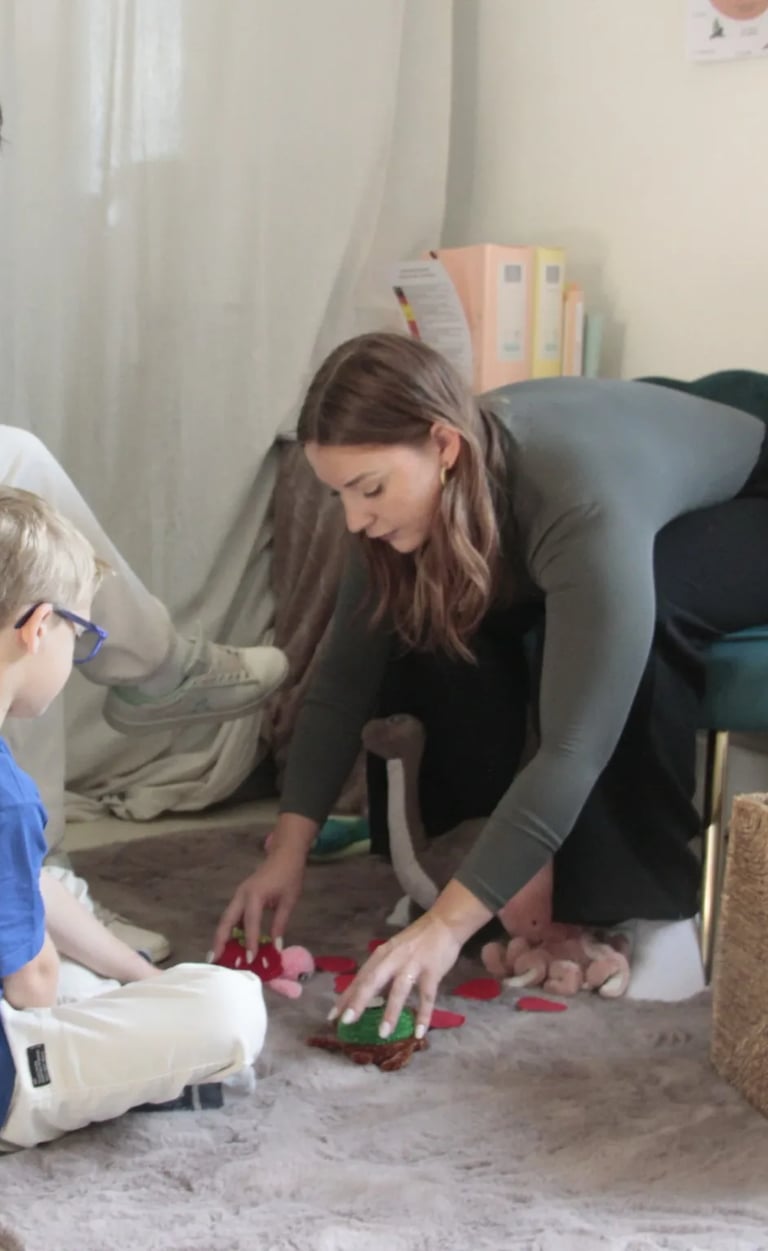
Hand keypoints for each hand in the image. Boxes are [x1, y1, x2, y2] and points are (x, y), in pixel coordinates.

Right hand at [212, 841, 305, 961]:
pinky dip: (229, 929)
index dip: (250, 942)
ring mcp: (238, 895)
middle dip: (220, 940)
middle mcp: (241, 895)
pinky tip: (230, 943)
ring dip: (221, 936)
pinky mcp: (240, 897)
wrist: (285, 855)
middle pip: (226, 921)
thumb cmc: (289, 876)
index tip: (249, 959)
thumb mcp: (288, 901)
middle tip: (214, 960)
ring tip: (218, 956)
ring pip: (226, 919)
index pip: (250, 923)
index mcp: (254, 895)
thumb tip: (276, 947)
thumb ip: (280, 923)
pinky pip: (232, 915)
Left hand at [330, 910, 462, 1041]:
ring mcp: (413, 964)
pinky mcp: (432, 971)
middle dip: (358, 1001)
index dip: (346, 997)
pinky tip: (419, 1032)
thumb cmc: (416, 941)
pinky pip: (427, 996)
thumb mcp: (394, 952)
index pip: (360, 978)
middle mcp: (393, 959)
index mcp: (382, 955)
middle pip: (372, 981)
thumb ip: (382, 973)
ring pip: (398, 990)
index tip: (332, 1016)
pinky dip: (424, 1015)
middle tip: (346, 1022)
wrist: (444, 923)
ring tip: (383, 1034)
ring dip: (390, 1012)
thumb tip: (368, 998)